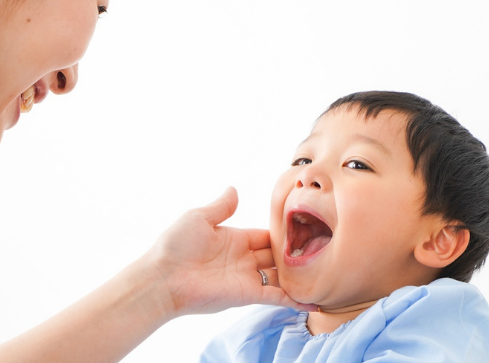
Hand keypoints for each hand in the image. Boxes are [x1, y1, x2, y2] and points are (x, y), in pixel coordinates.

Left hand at [140, 187, 316, 317]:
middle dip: (296, 253)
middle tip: (323, 248)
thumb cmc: (175, 245)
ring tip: (326, 270)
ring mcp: (246, 278)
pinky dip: (294, 299)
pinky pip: (276, 297)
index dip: (285, 232)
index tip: (307, 227)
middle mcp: (244, 258)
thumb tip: (234, 189)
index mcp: (234, 238)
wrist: (162, 278)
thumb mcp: (199, 217)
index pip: (267, 235)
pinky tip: (314, 299)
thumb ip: (221, 206)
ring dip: (299, 274)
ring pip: (280, 276)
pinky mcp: (247, 295)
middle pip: (277, 255)